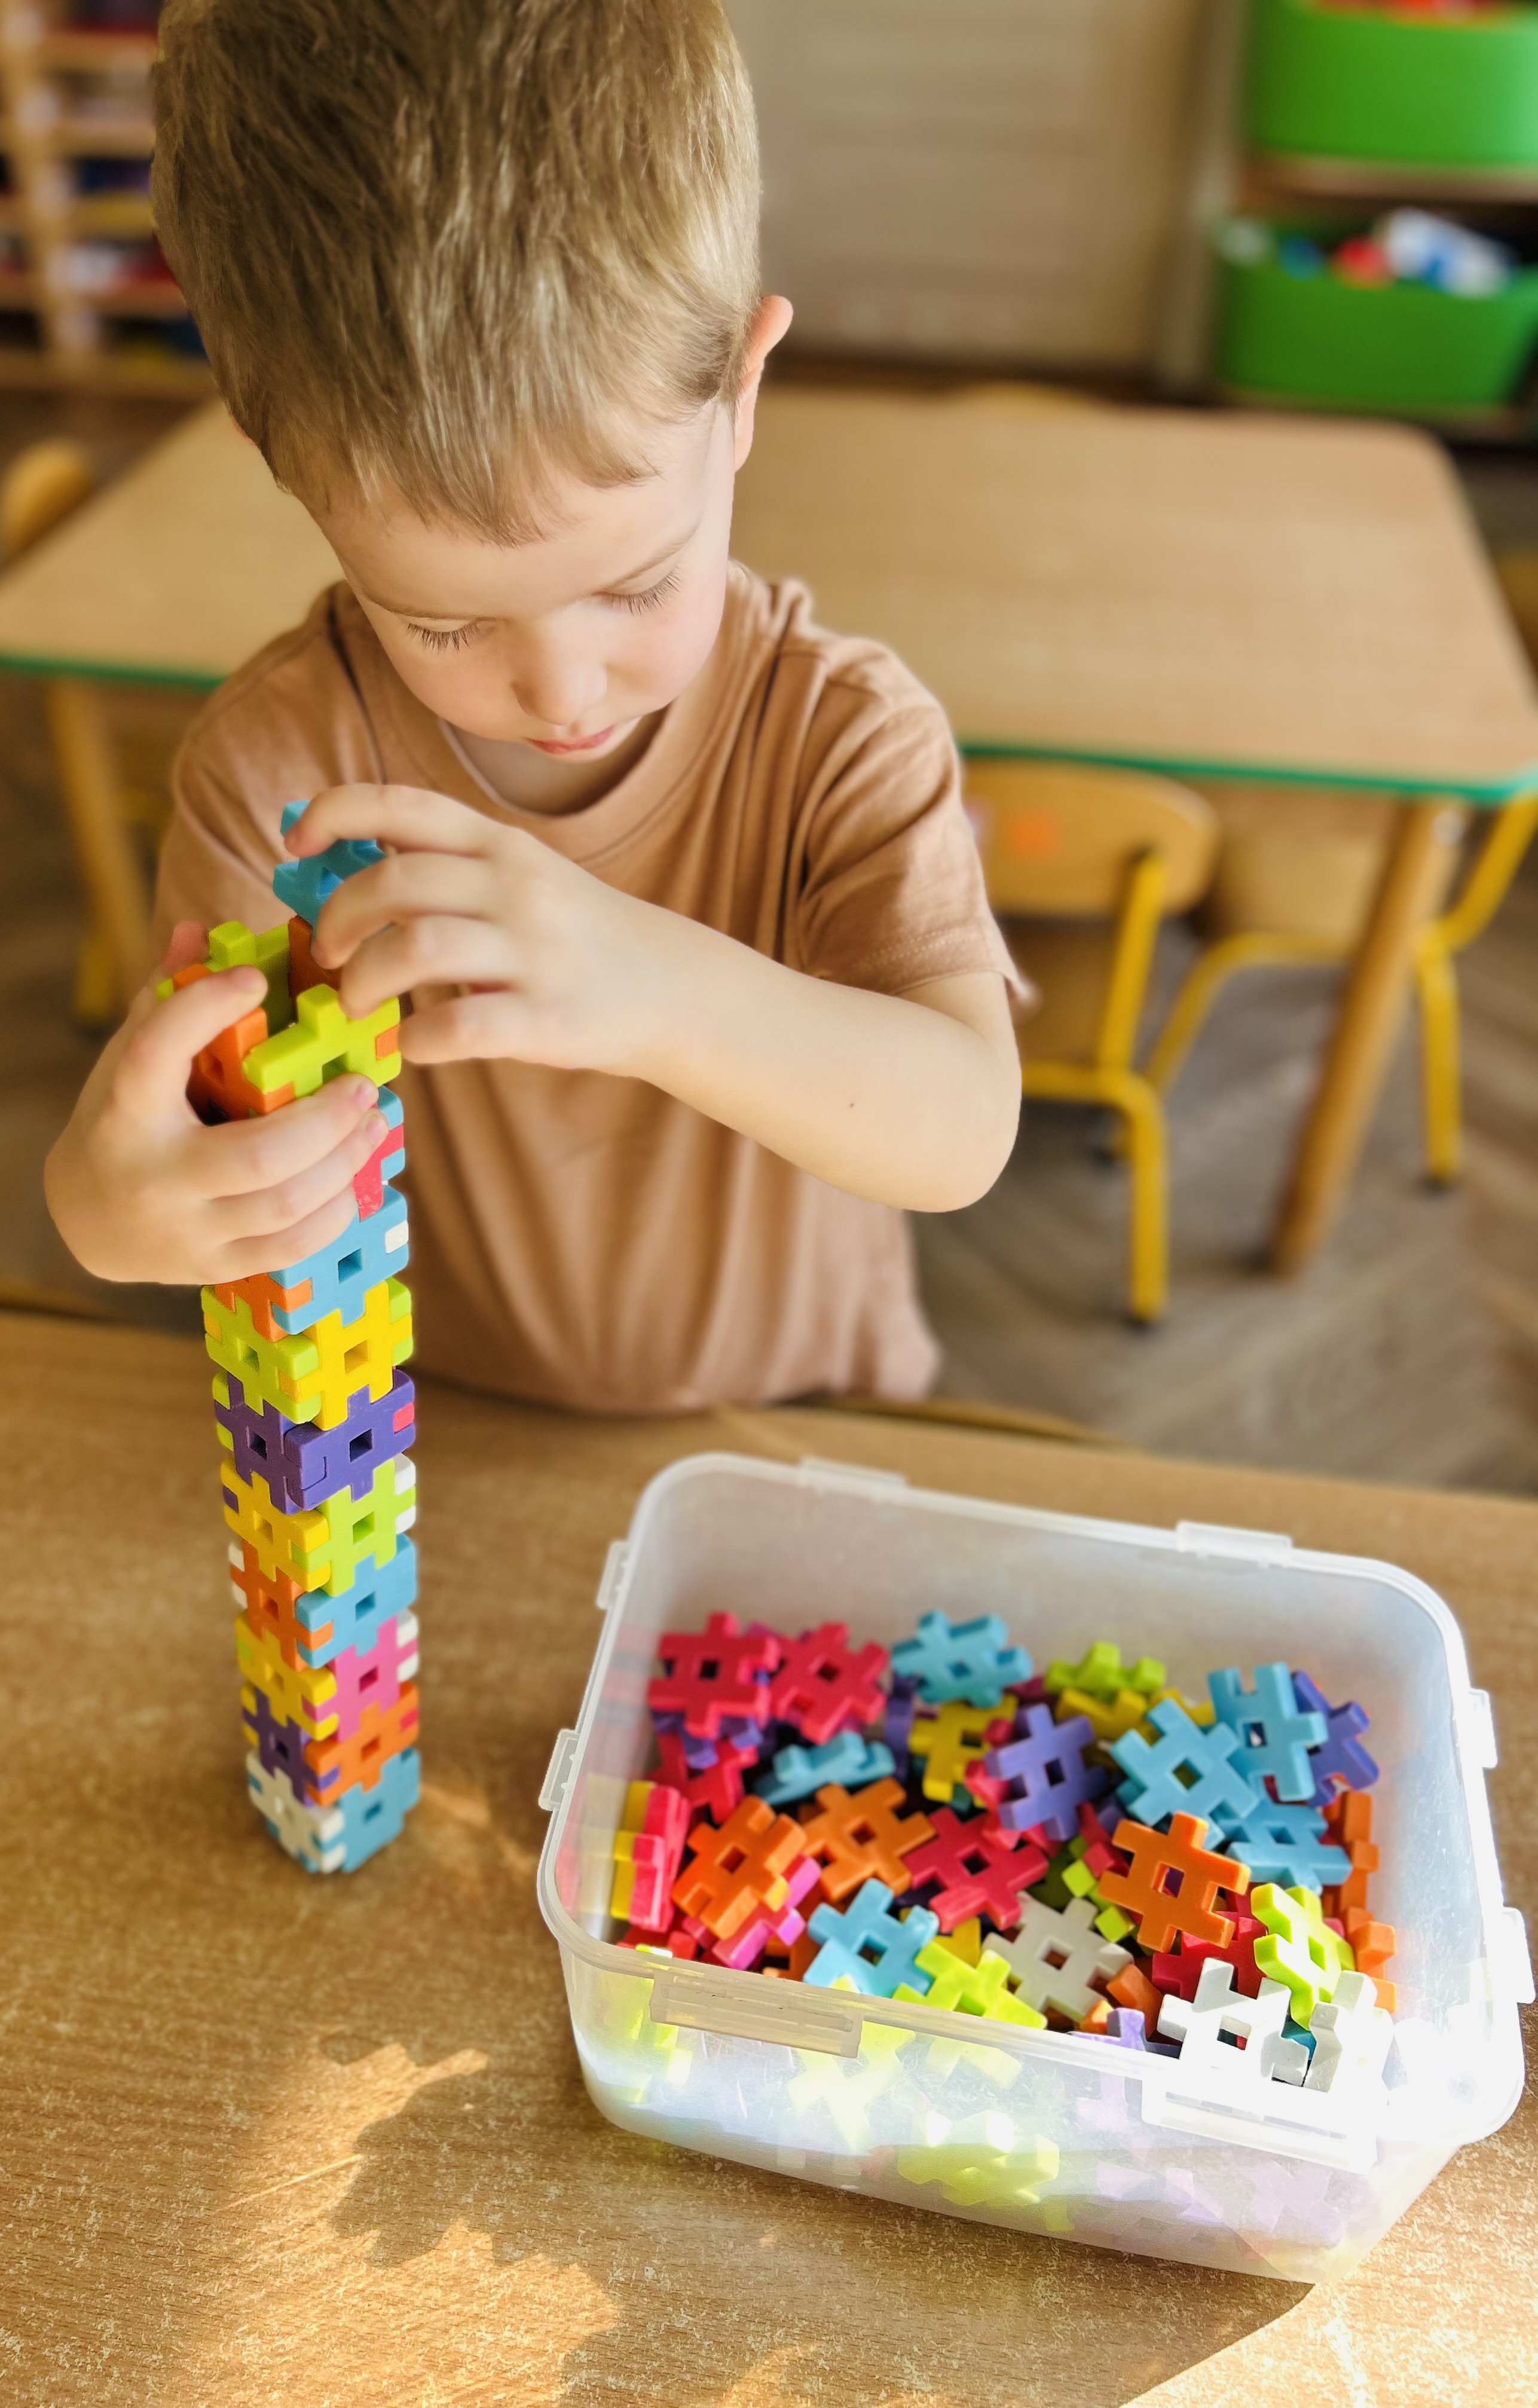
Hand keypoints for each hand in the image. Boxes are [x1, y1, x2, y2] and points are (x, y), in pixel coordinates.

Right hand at [45, 922, 386, 1285]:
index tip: (255, 980)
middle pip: (257, 1156)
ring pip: (285, 1206)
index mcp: (125, 1109)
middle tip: (362, 1087)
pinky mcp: (216, 1266)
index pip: (156, 1051)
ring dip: (345, 1162)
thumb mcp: (130, 1058)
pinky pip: (292, 1247)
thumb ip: (168, 999)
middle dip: (327, 1121)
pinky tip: (355, 1173)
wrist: (89, 1219)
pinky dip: (335, 1209)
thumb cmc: (124, 1120)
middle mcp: (155, 1175)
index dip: (205, 1008)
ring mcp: (188, 1230)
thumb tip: (202, 931)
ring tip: (373, 1123)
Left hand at [292, 786, 1020, 1211]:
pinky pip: (458, 1029)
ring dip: (365, 982)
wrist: (682, 992)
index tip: (292, 838)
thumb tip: (349, 871)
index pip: (399, 805)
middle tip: (326, 954)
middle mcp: (514, 888)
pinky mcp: (547, 1018)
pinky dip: (418, 1043)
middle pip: (391, 882)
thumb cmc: (585, 938)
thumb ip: (451, 869)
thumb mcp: (525, 878)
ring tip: (360, 1004)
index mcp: (502, 844)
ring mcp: (532, 953)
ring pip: (413, 951)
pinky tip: (414, 1050)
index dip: (331, 813)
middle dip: (336, 919)